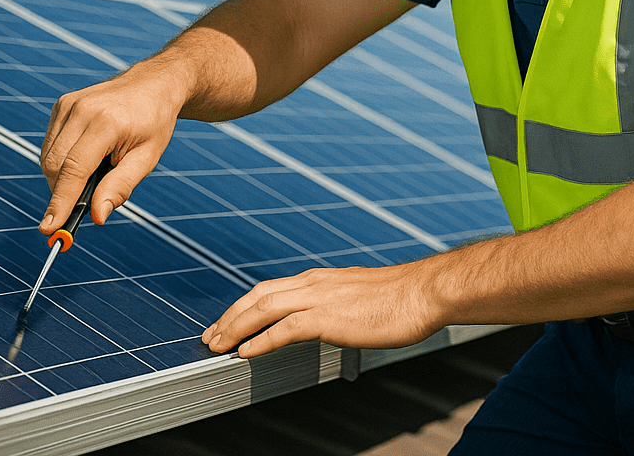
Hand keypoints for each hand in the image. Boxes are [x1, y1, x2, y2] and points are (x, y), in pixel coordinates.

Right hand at [40, 68, 183, 231]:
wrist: (154, 84)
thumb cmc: (153, 123)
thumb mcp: (147, 158)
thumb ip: (120, 187)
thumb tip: (96, 216)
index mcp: (106, 123)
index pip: (74, 170)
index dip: (60, 202)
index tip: (48, 229)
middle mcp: (82, 109)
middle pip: (55, 166)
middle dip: (63, 192)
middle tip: (85, 202)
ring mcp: (68, 104)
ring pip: (48, 157)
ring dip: (63, 176)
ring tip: (98, 168)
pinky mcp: (62, 104)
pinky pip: (51, 144)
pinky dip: (62, 159)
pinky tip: (88, 154)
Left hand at [201, 263, 445, 358]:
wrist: (422, 293)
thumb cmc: (400, 299)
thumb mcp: (358, 297)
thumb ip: (337, 306)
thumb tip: (328, 323)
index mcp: (319, 279)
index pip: (270, 289)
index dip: (244, 305)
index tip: (228, 322)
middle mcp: (313, 283)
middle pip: (258, 295)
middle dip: (230, 315)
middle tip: (210, 335)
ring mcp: (319, 298)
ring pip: (264, 308)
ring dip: (236, 327)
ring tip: (217, 345)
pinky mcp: (328, 318)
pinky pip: (285, 329)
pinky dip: (261, 340)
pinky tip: (246, 353)